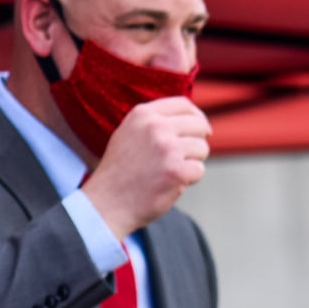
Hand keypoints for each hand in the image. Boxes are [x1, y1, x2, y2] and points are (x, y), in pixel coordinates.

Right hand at [83, 97, 210, 238]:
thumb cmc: (120, 171)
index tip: (201, 130)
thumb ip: (155, 122)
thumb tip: (194, 118)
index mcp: (143, 114)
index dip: (197, 117)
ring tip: (169, 172)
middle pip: (199, 125)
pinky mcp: (177, 171)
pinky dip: (189, 180)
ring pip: (202, 148)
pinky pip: (199, 170)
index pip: (184, 105)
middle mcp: (156, 127)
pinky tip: (169, 184)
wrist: (106, 203)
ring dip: (192, 162)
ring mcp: (167, 148)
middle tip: (185, 157)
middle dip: (197, 141)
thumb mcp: (130, 134)